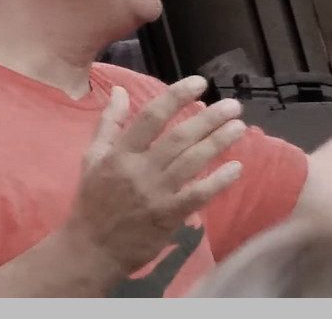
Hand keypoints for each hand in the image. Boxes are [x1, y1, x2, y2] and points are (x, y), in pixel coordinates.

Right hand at [62, 76, 246, 275]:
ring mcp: (155, 194)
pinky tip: (236, 168)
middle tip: (232, 105)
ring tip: (239, 127)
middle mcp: (138, 170)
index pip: (151, 117)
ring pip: (192, 162)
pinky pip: (197, 195)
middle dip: (208, 118)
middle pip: (178, 138)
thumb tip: (120, 90)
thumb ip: (108, 122)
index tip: (199, 83)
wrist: (92, 248)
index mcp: (119, 153)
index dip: (177, 96)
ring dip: (218, 143)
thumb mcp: (92, 157)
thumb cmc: (93, 200)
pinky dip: (218, 181)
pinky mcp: (168, 216)